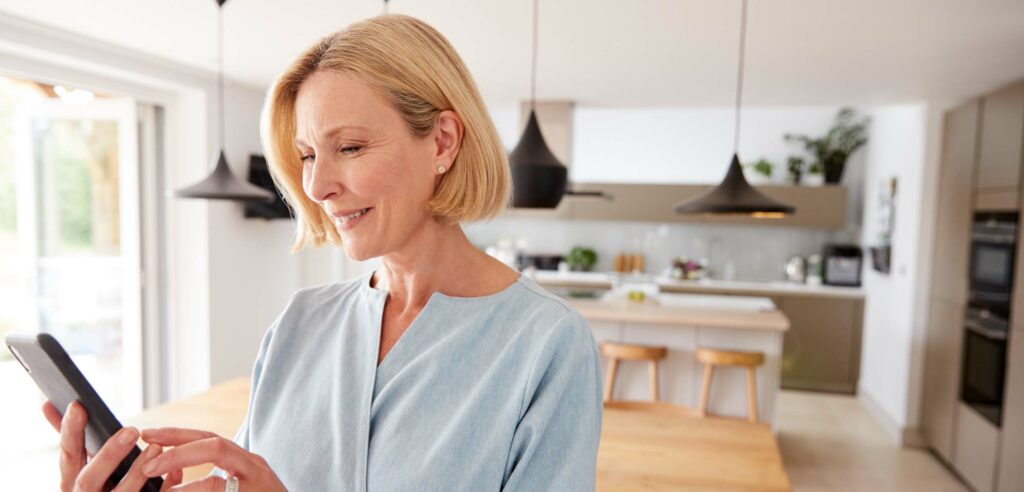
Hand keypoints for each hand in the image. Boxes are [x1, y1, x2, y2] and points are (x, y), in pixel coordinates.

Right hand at [42, 401, 183, 491]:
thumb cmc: (100, 489)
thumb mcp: (83, 468)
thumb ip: (74, 440)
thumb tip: (48, 403)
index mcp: (72, 484)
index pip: (68, 456)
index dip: (70, 431)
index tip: (78, 405)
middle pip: (89, 480)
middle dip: (108, 455)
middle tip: (131, 430)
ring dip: (137, 473)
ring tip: (156, 448)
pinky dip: (162, 489)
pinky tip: (175, 473)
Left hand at [140, 428, 285, 490]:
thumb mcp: (239, 486)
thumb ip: (214, 479)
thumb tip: (170, 475)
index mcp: (246, 461)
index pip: (209, 438)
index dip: (177, 435)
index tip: (148, 435)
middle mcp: (254, 468)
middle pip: (214, 447)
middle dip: (176, 452)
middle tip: (146, 465)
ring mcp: (256, 489)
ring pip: (213, 484)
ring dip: (183, 490)